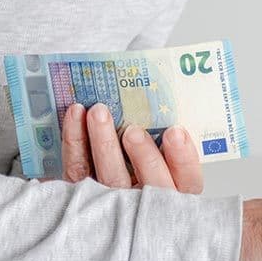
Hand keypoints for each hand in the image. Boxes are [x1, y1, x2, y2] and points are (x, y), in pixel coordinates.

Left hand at [46, 102, 203, 193]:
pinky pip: (76, 169)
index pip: (188, 180)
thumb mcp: (158, 132)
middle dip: (143, 157)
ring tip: (99, 111)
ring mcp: (113, 200)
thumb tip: (152, 60)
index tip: (176, 131)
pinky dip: (74, 139)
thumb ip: (160, 108)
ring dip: (103, 144)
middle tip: (132, 130)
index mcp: (177, 188)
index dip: (183, 159)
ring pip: (109, 178)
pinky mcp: (80, 191)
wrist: (95, 173)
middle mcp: (147, 199)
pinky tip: (75, 112)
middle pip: (149, 185)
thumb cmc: (136, 145)